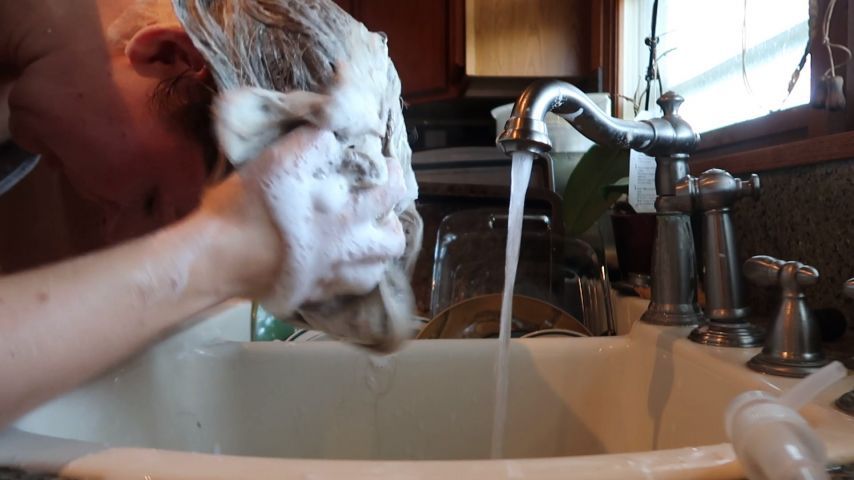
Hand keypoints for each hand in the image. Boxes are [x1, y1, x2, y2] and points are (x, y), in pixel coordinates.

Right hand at [206, 125, 408, 317]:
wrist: (218, 257)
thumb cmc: (250, 206)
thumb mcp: (279, 160)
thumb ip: (314, 144)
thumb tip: (335, 136)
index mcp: (347, 215)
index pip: (391, 193)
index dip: (394, 175)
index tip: (387, 167)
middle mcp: (347, 250)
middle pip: (393, 243)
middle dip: (392, 225)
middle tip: (378, 213)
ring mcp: (330, 278)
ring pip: (373, 274)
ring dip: (375, 257)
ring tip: (363, 243)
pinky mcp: (310, 296)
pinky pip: (342, 293)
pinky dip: (345, 278)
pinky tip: (333, 266)